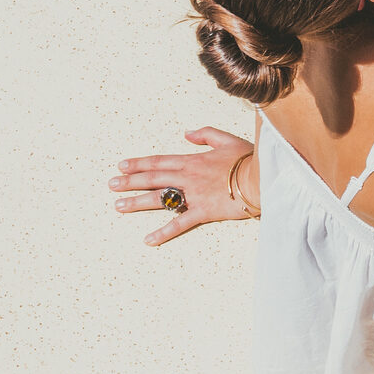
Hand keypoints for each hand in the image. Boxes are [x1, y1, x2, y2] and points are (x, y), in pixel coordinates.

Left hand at [108, 126, 255, 246]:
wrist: (262, 177)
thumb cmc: (248, 159)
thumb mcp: (227, 139)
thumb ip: (205, 134)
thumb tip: (187, 134)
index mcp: (192, 159)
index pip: (159, 161)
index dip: (139, 163)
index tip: (122, 165)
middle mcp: (188, 177)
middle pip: (153, 179)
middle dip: (130, 181)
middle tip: (111, 185)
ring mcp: (193, 195)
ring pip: (160, 199)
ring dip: (137, 203)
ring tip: (119, 207)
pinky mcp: (203, 212)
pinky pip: (179, 224)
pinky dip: (163, 233)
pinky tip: (148, 240)